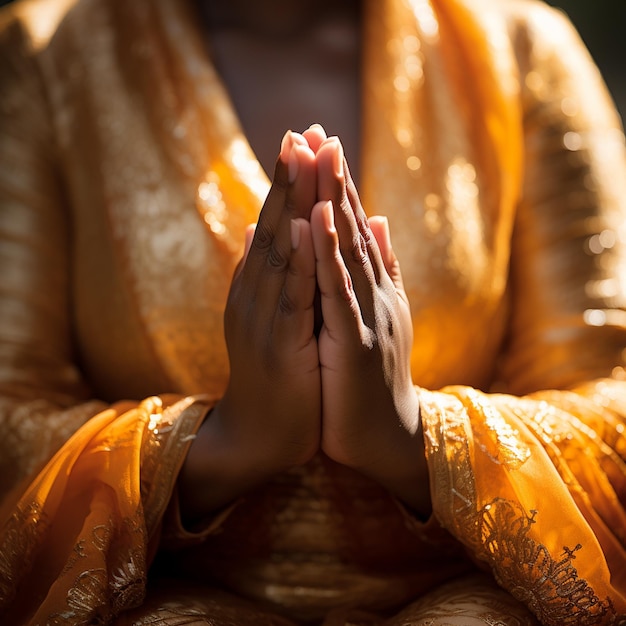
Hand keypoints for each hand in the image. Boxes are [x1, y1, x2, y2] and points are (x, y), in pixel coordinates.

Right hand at [180, 132, 320, 520]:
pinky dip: (297, 260)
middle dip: (288, 179)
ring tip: (302, 159)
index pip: (276, 227)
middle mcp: (254, 296)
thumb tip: (264, 232)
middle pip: (274, 228)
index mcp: (259, 289)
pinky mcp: (279, 346)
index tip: (302, 141)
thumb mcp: (275, 320)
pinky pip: (291, 296)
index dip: (288, 184)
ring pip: (279, 253)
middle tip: (300, 130)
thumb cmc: (276, 376)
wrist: (260, 434)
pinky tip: (305, 227)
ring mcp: (263, 319)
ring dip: (291, 205)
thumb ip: (273, 277)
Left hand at [311, 136, 430, 515]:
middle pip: (352, 229)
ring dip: (332, 202)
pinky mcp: (355, 343)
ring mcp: (366, 316)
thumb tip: (379, 222)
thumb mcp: (378, 317)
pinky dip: (326, 254)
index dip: (340, 186)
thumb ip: (380, 269)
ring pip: (346, 250)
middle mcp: (373, 294)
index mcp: (371, 290)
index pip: (353, 230)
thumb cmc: (373, 378)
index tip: (323, 144)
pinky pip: (335, 292)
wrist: (385, 436)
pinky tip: (315, 219)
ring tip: (319, 156)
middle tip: (320, 131)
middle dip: (335, 179)